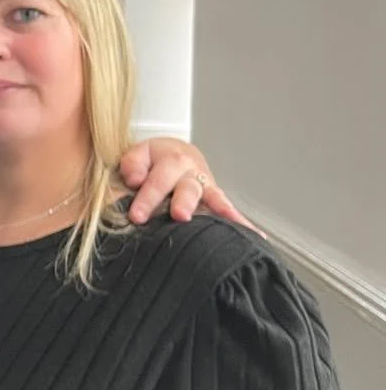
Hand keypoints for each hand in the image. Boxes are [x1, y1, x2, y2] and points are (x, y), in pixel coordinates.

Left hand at [119, 138, 254, 229]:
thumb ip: (132, 164)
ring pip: (212, 197)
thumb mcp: (138, 154)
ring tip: (228, 222)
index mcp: (170, 158)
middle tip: (179, 215)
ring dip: (219, 211)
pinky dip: (240, 221)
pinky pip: (228, 209)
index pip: (157, 179)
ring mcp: (206, 185)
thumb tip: (135, 179)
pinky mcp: (215, 197)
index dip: (147, 197)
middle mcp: (191, 171)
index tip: (137, 216)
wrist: (174, 153)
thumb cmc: (152, 160)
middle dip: (183, 202)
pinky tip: (256, 235)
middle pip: (188, 187)